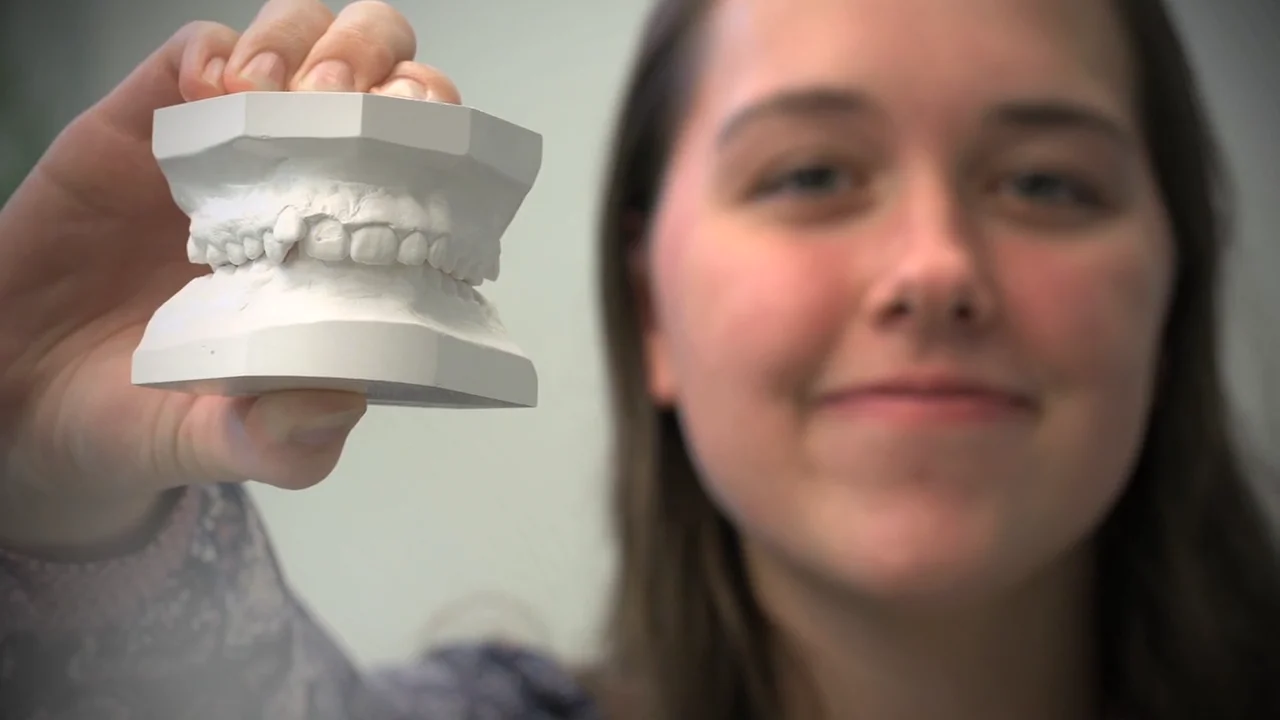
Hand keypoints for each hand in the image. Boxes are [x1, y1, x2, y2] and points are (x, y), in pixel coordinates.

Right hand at [0, 0, 461, 550]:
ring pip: (299, 45)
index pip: (423, 164)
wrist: (16, 397)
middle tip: (338, 107)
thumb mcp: (214, 445)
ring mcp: (225, 153)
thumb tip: (339, 406)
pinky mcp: (145, 126)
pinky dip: (213, 52)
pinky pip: (196, 52)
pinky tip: (207, 93)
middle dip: (378, 67)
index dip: (436, 134)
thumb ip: (279, 444)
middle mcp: (298, 189)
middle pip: (378, 79)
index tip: (417, 143)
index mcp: (339, 256)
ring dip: (300, 48)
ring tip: (267, 97)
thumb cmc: (137, 416)